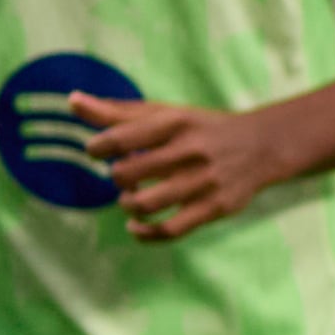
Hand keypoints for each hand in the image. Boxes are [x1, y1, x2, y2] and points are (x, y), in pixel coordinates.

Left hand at [68, 95, 294, 240]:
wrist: (263, 146)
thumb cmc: (201, 129)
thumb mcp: (165, 114)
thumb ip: (116, 111)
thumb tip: (72, 101)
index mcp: (174, 122)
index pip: (119, 138)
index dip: (97, 148)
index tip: (98, 151)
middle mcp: (189, 151)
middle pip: (127, 173)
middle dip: (117, 177)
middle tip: (125, 174)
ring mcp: (202, 182)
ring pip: (145, 204)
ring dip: (128, 204)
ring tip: (132, 197)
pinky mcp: (214, 208)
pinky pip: (170, 230)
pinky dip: (144, 232)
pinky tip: (136, 225)